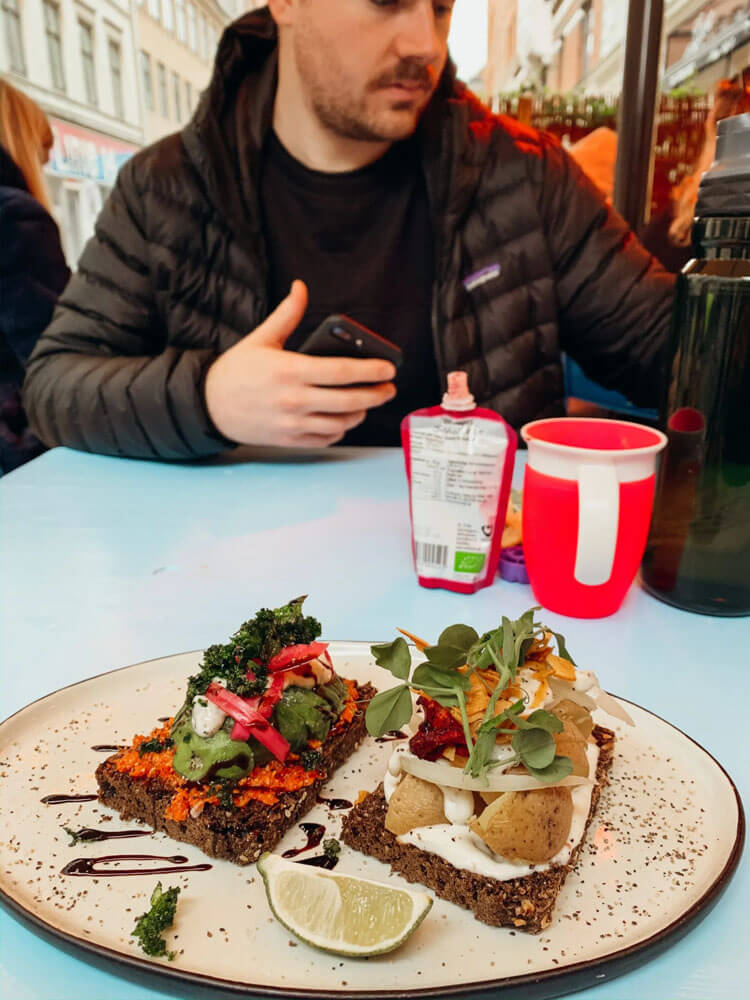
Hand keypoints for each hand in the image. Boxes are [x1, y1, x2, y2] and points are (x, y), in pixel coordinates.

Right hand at [204, 281, 396, 446]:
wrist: (209, 405)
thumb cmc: (237, 370)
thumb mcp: (261, 339)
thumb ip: (287, 314)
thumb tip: (300, 287)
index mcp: (289, 371)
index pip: (341, 372)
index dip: (371, 370)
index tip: (389, 368)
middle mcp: (293, 400)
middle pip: (348, 401)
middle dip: (376, 395)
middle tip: (388, 389)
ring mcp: (292, 423)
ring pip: (340, 423)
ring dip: (360, 414)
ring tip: (367, 403)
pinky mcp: (289, 440)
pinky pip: (325, 439)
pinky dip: (340, 430)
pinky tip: (344, 420)